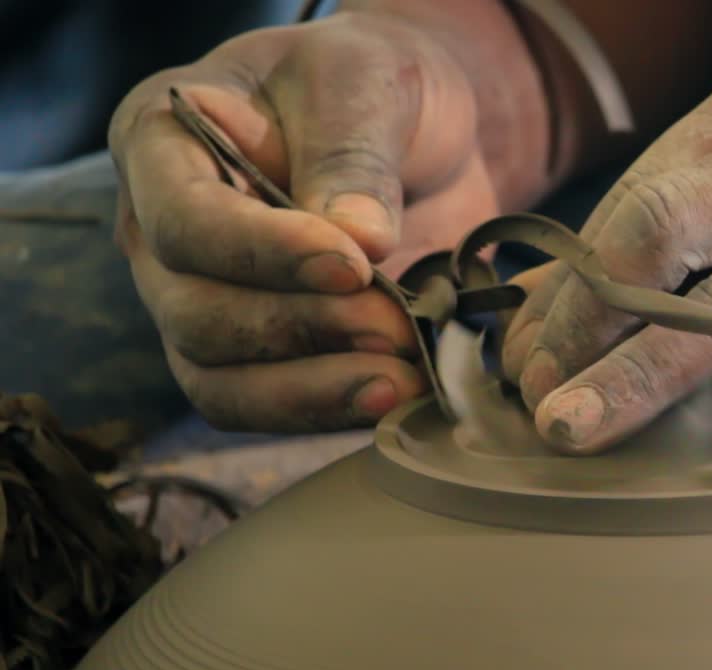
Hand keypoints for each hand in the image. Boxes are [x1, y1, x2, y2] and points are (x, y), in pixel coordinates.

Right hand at [109, 11, 504, 430]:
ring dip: (311, 390)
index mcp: (164, 142)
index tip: (353, 266)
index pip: (183, 220)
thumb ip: (353, 155)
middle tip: (395, 328)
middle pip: (192, 314)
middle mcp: (164, 232)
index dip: (261, 255)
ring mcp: (203, 297)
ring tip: (401, 380)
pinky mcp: (261, 348)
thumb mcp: (365, 84)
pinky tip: (395, 398)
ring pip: (216, 379)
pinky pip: (264, 404)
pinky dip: (326, 410)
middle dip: (299, 330)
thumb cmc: (370, 84)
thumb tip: (359, 242)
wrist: (414, 130)